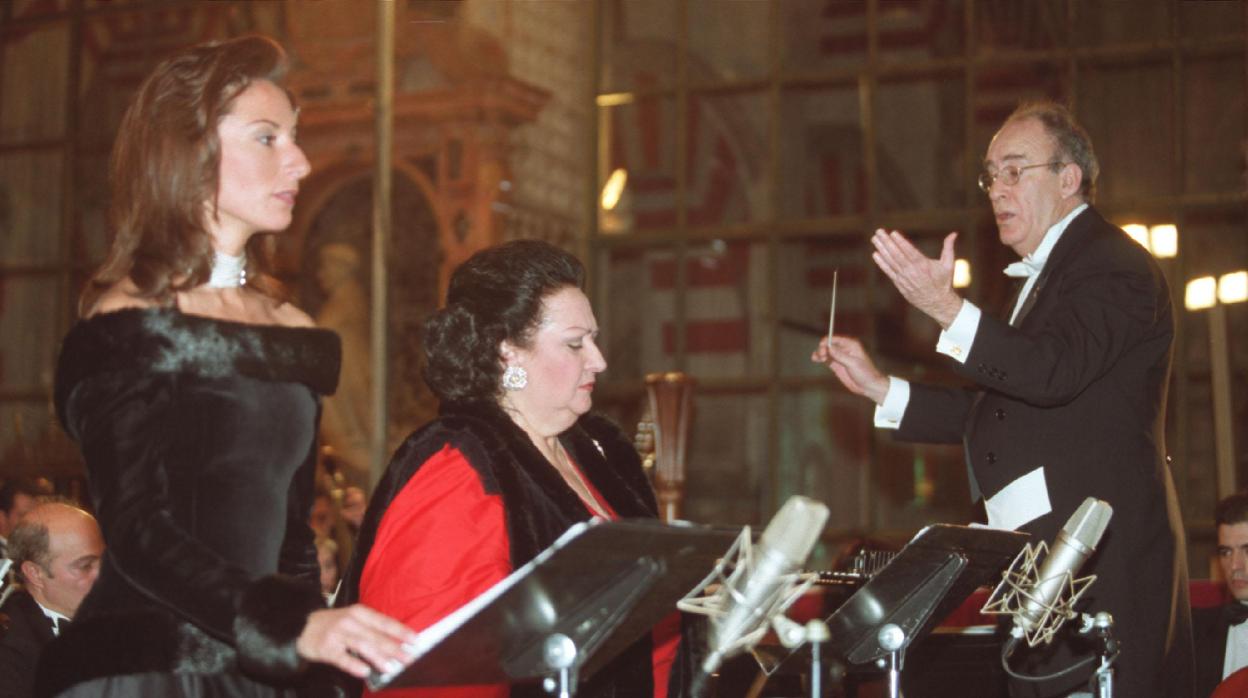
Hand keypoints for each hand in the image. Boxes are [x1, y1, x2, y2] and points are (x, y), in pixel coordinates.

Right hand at [296, 605, 419, 678]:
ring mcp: (337, 634)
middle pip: (375, 635)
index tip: (414, 640)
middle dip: (394, 648)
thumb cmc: (334, 624)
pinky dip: (354, 664)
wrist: (302, 627)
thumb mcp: (354, 619)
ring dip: (377, 657)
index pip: (384, 622)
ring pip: (361, 645)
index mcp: (360, 613)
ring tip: (390, 667)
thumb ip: (373, 628)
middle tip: (408, 659)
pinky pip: (342, 658)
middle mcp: (350, 621)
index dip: (400, 631)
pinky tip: (364, 671)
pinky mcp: (326, 648)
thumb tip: (397, 641)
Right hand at [811, 336, 888, 404]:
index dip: (827, 341)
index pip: (835, 339)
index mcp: (851, 345)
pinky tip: (815, 359)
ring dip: (819, 353)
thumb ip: (840, 356)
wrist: (869, 386)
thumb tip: (829, 347)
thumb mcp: (853, 363)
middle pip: (829, 345)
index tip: (822, 347)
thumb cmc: (865, 373)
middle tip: (821, 355)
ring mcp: (839, 357)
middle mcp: (844, 349)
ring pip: (826, 352)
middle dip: (822, 348)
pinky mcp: (836, 365)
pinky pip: (826, 359)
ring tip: (816, 358)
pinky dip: (820, 358)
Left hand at [871, 229, 962, 328]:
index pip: (909, 251)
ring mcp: (904, 278)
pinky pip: (889, 272)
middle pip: (896, 254)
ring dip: (882, 249)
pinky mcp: (900, 284)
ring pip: (891, 262)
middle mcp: (912, 271)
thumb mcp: (949, 264)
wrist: (938, 303)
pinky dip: (882, 263)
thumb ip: (949, 248)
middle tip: (878, 231)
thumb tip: (954, 233)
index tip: (893, 233)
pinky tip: (875, 254)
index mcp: (924, 265)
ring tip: (874, 239)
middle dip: (887, 242)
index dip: (901, 242)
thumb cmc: (944, 282)